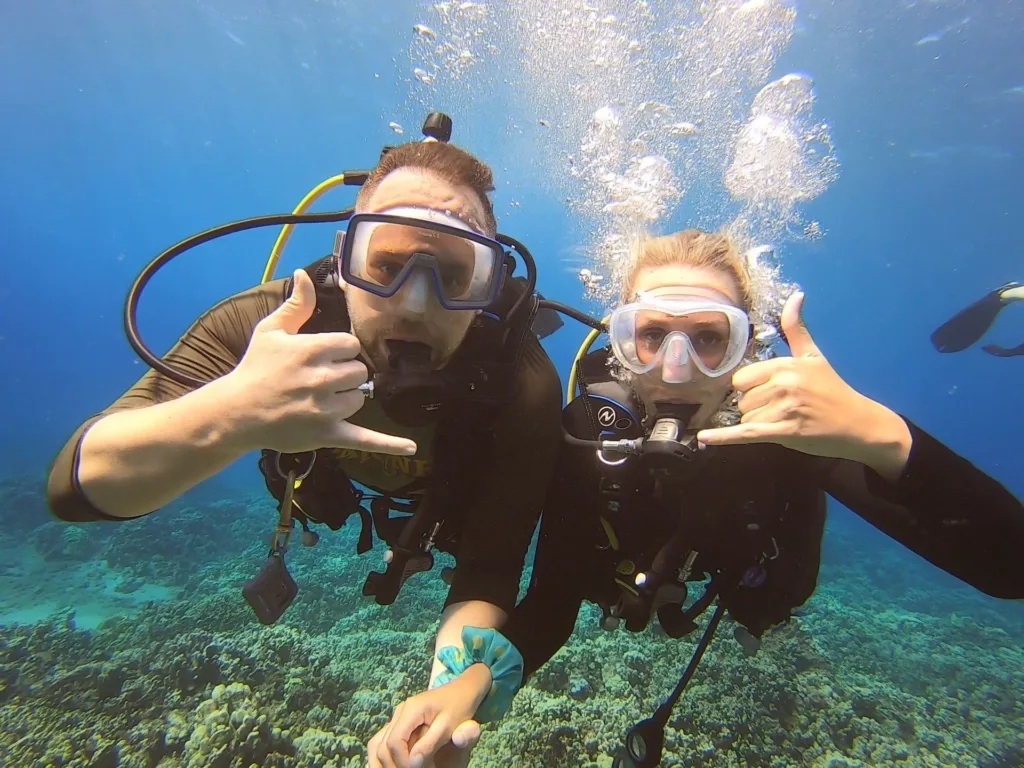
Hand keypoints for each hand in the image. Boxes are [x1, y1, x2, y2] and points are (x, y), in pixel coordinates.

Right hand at [226, 269, 416, 455]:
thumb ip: (296, 304)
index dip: (339, 351)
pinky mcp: (328, 434)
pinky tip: (410, 448)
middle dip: (343, 374)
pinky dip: (389, 445)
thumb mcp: (271, 331)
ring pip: (359, 397)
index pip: (351, 345)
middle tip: (317, 381)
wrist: (237, 412)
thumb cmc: (255, 369)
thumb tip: (305, 274)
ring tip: (318, 400)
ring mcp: (326, 408)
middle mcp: (322, 378)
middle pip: (359, 371)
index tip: (322, 357)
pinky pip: (365, 439)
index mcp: (312, 350)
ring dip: (346, 398)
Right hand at [367, 666, 487, 767]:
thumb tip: (412, 763)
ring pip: (380, 744)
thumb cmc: (459, 707)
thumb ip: (429, 744)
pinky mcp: (400, 723)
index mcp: (411, 710)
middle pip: (384, 745)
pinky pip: (387, 742)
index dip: (402, 762)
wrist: (462, 691)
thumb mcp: (448, 726)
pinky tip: (400, 765)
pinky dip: (390, 756)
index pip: (395, 742)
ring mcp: (398, 717)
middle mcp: (399, 712)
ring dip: (389, 762)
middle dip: (395, 765)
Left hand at [697, 292, 911, 475]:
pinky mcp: (785, 432)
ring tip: (786, 421)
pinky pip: (746, 433)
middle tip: (781, 408)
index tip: (770, 391)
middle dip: (755, 406)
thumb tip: (796, 295)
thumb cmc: (833, 390)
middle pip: (742, 399)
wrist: (859, 423)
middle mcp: (783, 384)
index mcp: (785, 365)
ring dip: (760, 423)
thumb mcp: (813, 356)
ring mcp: (784, 409)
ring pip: (746, 418)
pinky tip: (705, 437)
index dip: (751, 388)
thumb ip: (797, 328)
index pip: (742, 378)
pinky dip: (724, 437)